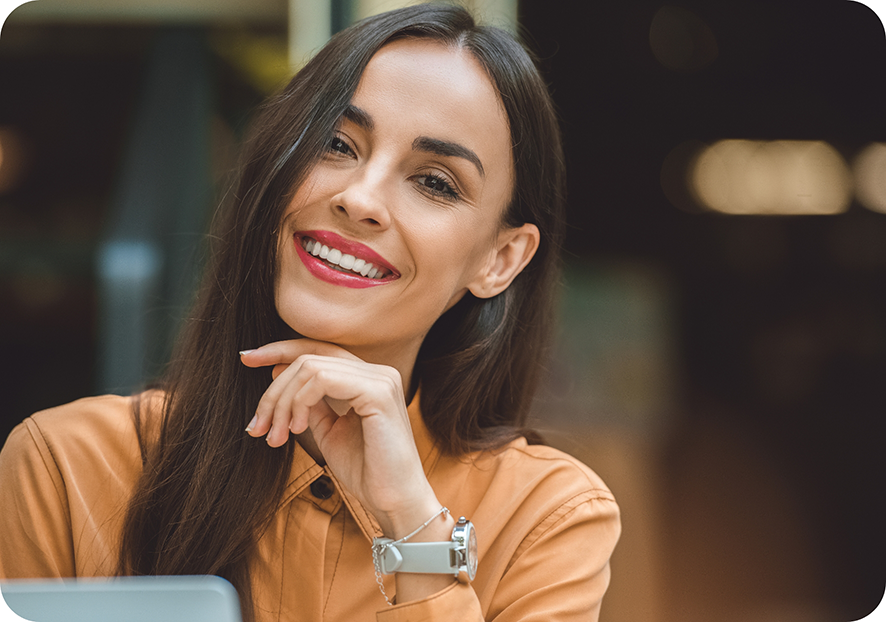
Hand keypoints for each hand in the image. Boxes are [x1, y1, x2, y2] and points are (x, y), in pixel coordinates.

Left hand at [239, 339, 441, 536]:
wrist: (394, 501)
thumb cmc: (367, 471)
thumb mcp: (329, 430)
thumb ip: (311, 402)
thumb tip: (279, 373)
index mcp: (368, 378)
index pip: (319, 351)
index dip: (280, 350)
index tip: (247, 359)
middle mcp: (378, 372)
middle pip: (309, 357)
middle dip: (273, 391)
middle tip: (257, 426)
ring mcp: (380, 379)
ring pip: (310, 368)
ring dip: (282, 402)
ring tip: (276, 436)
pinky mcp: (378, 392)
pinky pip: (322, 380)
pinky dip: (300, 402)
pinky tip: (297, 429)